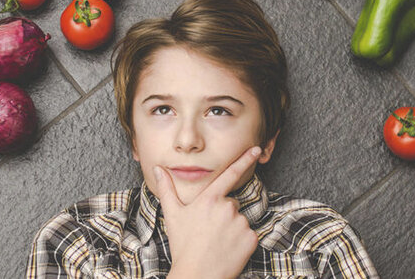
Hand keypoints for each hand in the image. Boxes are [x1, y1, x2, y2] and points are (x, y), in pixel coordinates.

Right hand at [155, 146, 261, 278]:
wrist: (197, 275)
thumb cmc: (183, 245)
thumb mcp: (173, 215)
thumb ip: (167, 189)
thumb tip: (158, 168)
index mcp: (209, 199)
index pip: (229, 174)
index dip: (244, 160)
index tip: (256, 149)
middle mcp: (227, 208)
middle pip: (231, 204)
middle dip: (223, 214)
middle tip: (209, 231)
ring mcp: (241, 223)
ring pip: (240, 220)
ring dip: (232, 229)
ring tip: (217, 243)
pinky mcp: (251, 238)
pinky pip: (249, 235)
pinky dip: (241, 242)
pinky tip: (227, 250)